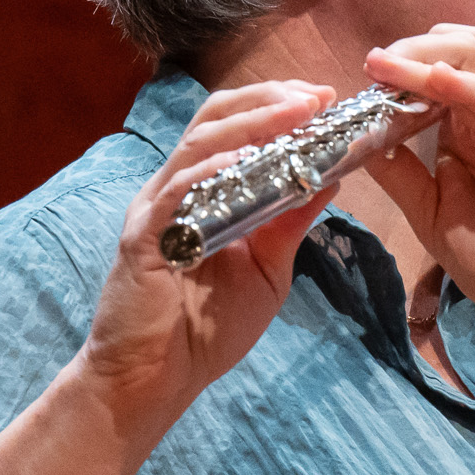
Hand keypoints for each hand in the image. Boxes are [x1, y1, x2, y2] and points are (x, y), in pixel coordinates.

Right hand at [79, 81, 345, 427]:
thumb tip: (330, 179)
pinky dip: (211, 172)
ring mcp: (156, 210)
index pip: (235, 128)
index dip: (276, 105)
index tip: (323, 98)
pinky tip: (243, 162)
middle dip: (267, 100)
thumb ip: (290, 224)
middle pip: (215, 120)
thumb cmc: (205, 329)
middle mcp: (176, 190)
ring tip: (295, 113)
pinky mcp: (144, 240)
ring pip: (199, 145)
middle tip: (315, 95)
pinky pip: (177, 193)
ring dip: (251, 124)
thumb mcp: (266, 268)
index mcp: (203, 191)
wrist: (155, 380)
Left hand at [358, 26, 474, 364]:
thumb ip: (402, 176)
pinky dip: (468, 90)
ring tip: (388, 64)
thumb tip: (358, 137)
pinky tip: (436, 80)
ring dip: (427, 59)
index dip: (399, 68)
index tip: (363, 75)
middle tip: (375, 64)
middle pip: (457, 57)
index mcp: (466, 137)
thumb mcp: (432, 219)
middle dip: (410, 51)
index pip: (435, 78)